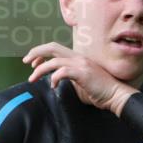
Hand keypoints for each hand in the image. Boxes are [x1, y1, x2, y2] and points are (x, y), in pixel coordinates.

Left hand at [23, 43, 138, 115]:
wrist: (116, 95)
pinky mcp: (83, 73)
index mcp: (78, 57)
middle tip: (26, 61)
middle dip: (35, 52)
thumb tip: (55, 79)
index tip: (33, 63)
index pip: (55, 48)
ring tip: (32, 78)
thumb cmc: (100, 91)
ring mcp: (81, 64)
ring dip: (39, 69)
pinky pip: (62, 71)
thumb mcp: (82, 80)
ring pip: (54, 60)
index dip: (41, 53)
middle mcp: (78, 57)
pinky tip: (52, 85)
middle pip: (52, 47)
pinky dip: (53, 77)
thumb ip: (70, 76)